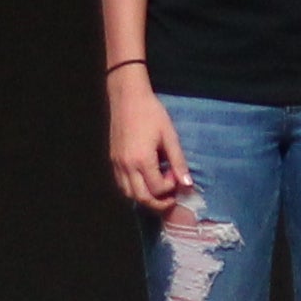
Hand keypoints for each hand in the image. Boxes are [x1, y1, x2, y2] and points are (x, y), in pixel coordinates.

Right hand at [107, 82, 189, 210]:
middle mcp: (127, 166)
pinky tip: (144, 181)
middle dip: (158, 203)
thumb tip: (187, 184)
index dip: (170, 188)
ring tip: (158, 189)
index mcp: (142, 160)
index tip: (176, 175)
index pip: (157, 188)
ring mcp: (117, 164)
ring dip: (145, 197)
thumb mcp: (169, 135)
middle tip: (170, 197)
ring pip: (129, 194)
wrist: (127, 98)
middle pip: (142, 198)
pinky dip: (133, 189)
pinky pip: (121, 184)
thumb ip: (178, 161)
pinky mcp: (113, 160)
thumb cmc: (152, 113)